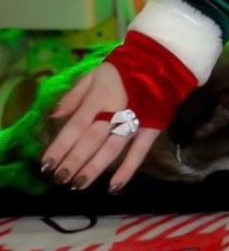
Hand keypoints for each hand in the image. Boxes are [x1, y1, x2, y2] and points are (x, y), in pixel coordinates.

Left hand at [41, 62, 160, 192]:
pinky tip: (114, 187)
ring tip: (78, 184)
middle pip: (91, 140)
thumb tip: (53, 116)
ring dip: (94, 168)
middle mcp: (116, 111)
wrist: (162, 64)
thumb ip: (74, 95)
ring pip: (112, 148)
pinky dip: (128, 169)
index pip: (76, 125)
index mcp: (99, 96)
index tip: (46, 164)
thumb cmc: (123, 70)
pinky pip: (140, 151)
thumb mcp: (94, 74)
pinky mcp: (151, 128)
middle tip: (59, 178)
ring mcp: (135, 121)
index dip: (60, 146)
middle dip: (74, 161)